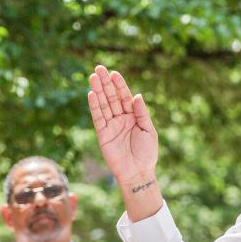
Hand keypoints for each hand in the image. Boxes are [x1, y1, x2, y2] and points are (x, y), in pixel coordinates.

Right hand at [87, 65, 158, 185]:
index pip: (125, 96)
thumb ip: (142, 113)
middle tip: (99, 68)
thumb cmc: (147, 153)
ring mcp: (111, 126)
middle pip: (112, 97)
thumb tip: (137, 95)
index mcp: (134, 116)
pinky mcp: (103, 135)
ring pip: (103, 105)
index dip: (119, 85)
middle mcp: (121, 119)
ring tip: (92, 77)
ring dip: (98, 91)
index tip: (113, 73)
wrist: (138, 173)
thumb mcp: (148, 130)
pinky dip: (94, 106)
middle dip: (105, 83)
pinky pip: (98, 118)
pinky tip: (91, 95)